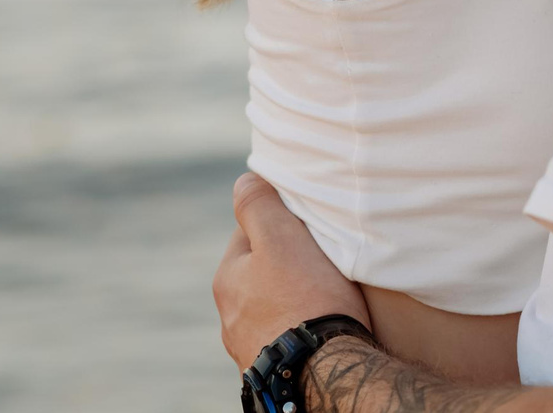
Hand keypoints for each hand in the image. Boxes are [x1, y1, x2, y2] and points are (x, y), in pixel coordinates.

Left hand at [215, 172, 366, 369]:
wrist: (324, 371)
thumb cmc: (306, 299)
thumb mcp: (281, 237)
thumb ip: (258, 204)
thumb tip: (245, 180)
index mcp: (227, 280)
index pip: (250, 233)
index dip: (282, 224)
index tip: (309, 230)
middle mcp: (230, 317)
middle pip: (261, 272)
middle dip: (287, 264)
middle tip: (321, 262)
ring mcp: (248, 347)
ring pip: (272, 306)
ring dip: (294, 299)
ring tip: (325, 298)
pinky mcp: (271, 369)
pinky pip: (286, 336)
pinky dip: (300, 328)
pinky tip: (319, 327)